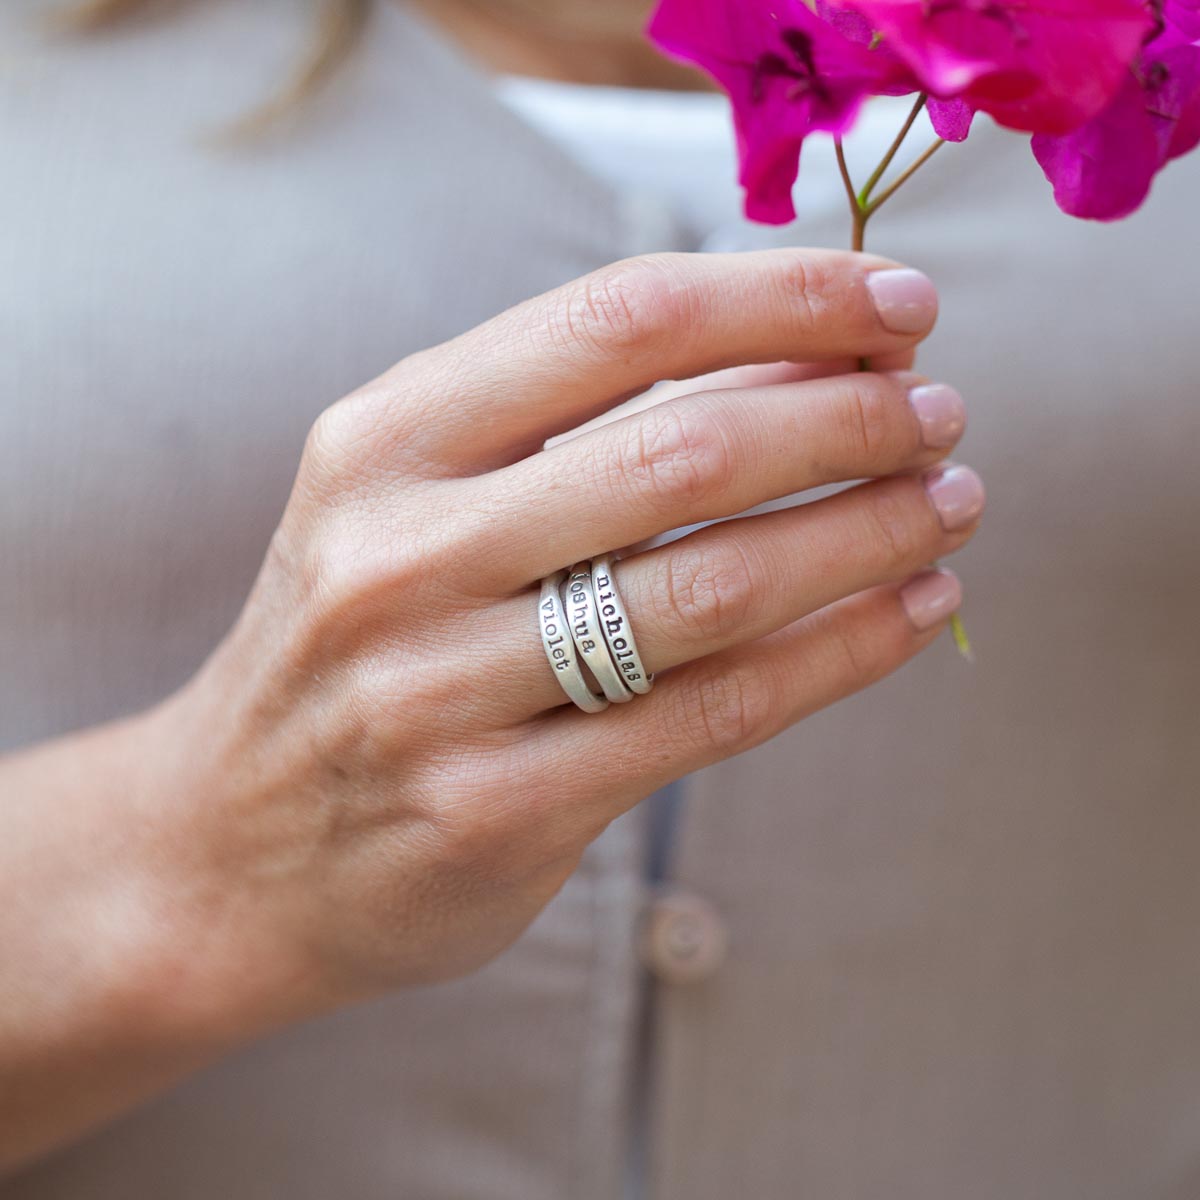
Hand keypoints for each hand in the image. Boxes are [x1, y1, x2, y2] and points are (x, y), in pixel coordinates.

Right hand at [153, 248, 981, 1028]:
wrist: (227, 846)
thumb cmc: (354, 646)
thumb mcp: (412, 504)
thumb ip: (567, 432)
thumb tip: (788, 354)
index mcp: (383, 443)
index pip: (617, 322)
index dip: (782, 298)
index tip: (896, 301)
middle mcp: (402, 553)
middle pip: (682, 453)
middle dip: (847, 418)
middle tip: (938, 412)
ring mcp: (440, 692)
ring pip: (713, 590)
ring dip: (865, 534)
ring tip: (948, 504)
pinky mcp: (497, 810)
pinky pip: (711, 716)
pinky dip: (837, 656)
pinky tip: (911, 614)